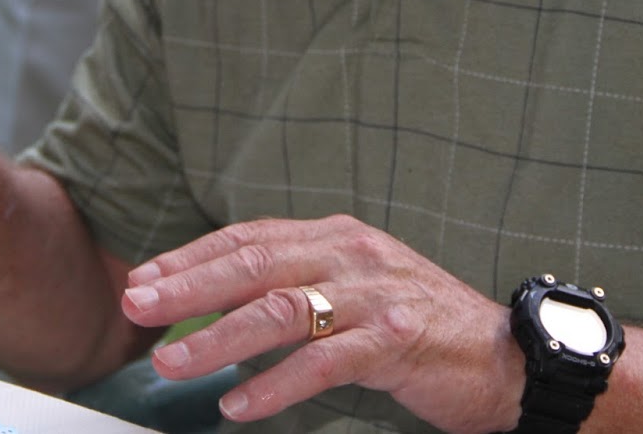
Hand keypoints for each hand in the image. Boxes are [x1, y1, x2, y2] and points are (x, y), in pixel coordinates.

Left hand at [119, 214, 525, 432]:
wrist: (504, 354)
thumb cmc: (418, 324)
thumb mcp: (353, 287)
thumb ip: (297, 284)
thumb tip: (217, 303)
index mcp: (335, 236)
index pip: (248, 238)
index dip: (191, 256)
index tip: (143, 278)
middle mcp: (351, 254)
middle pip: (254, 265)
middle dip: (188, 285)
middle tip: (138, 305)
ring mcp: (375, 295)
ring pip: (282, 311)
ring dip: (219, 338)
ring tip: (173, 361)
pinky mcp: (397, 340)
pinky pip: (325, 362)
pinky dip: (277, 385)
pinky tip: (241, 405)